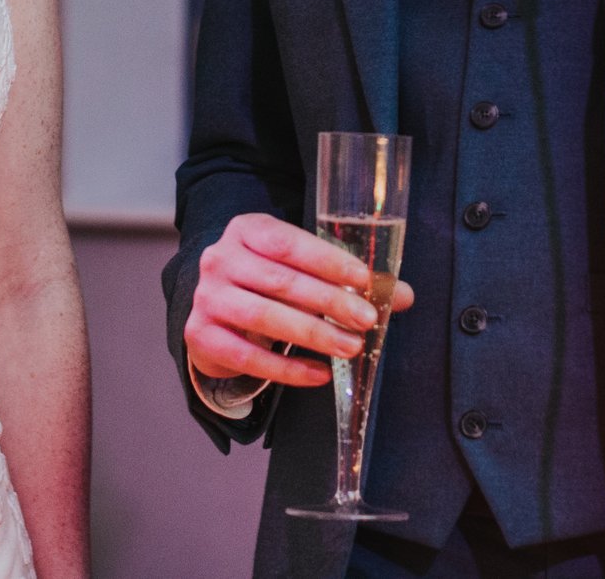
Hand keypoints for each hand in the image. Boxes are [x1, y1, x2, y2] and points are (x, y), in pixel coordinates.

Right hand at [184, 213, 416, 388]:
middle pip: (280, 281)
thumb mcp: (299, 268)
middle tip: (367, 320)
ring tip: (350, 347)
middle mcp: (220, 258)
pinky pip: (247, 356)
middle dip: (329, 302)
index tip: (365, 280)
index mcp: (246, 230)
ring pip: (263, 317)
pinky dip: (287, 369)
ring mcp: (206, 298)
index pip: (288, 242)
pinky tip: (319, 374)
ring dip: (312, 334)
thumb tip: (403, 295)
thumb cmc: (266, 283)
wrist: (211, 309)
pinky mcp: (200, 336)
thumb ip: (346, 279)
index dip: (328, 261)